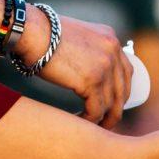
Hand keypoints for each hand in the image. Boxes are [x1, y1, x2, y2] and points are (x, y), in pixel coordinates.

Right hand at [29, 12, 132, 127]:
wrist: (32, 31)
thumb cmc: (44, 34)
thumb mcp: (76, 35)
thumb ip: (87, 48)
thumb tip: (85, 68)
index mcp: (111, 39)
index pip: (126, 72)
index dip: (121, 92)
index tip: (112, 104)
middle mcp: (113, 51)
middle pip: (122, 90)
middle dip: (115, 110)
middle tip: (105, 122)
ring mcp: (105, 66)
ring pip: (111, 104)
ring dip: (102, 119)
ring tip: (91, 127)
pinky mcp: (92, 81)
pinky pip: (97, 110)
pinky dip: (90, 120)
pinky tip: (80, 121)